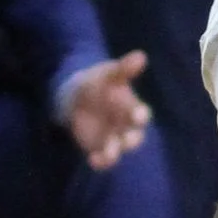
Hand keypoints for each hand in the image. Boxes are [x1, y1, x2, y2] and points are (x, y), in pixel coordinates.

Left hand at [64, 48, 150, 166]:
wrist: (77, 97)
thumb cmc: (99, 83)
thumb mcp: (108, 74)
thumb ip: (123, 69)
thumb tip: (140, 56)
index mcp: (133, 108)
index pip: (141, 114)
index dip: (140, 115)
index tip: (137, 115)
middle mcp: (127, 126)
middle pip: (134, 137)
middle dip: (132, 140)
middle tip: (127, 141)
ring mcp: (114, 138)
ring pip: (119, 149)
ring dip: (115, 153)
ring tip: (108, 154)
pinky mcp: (99, 148)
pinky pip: (103, 158)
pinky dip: (100, 162)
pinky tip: (92, 160)